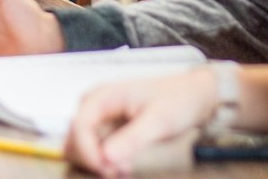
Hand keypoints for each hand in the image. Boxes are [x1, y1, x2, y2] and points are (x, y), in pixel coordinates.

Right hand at [65, 68, 216, 175]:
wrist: (193, 96)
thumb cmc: (178, 100)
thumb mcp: (159, 121)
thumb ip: (131, 139)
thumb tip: (106, 157)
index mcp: (104, 96)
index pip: (80, 125)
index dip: (87, 151)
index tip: (104, 168)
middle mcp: (96, 105)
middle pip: (74, 137)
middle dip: (91, 158)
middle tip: (116, 172)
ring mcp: (100, 117)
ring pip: (80, 146)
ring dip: (96, 162)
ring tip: (122, 170)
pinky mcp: (107, 129)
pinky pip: (95, 150)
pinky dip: (105, 162)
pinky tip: (124, 167)